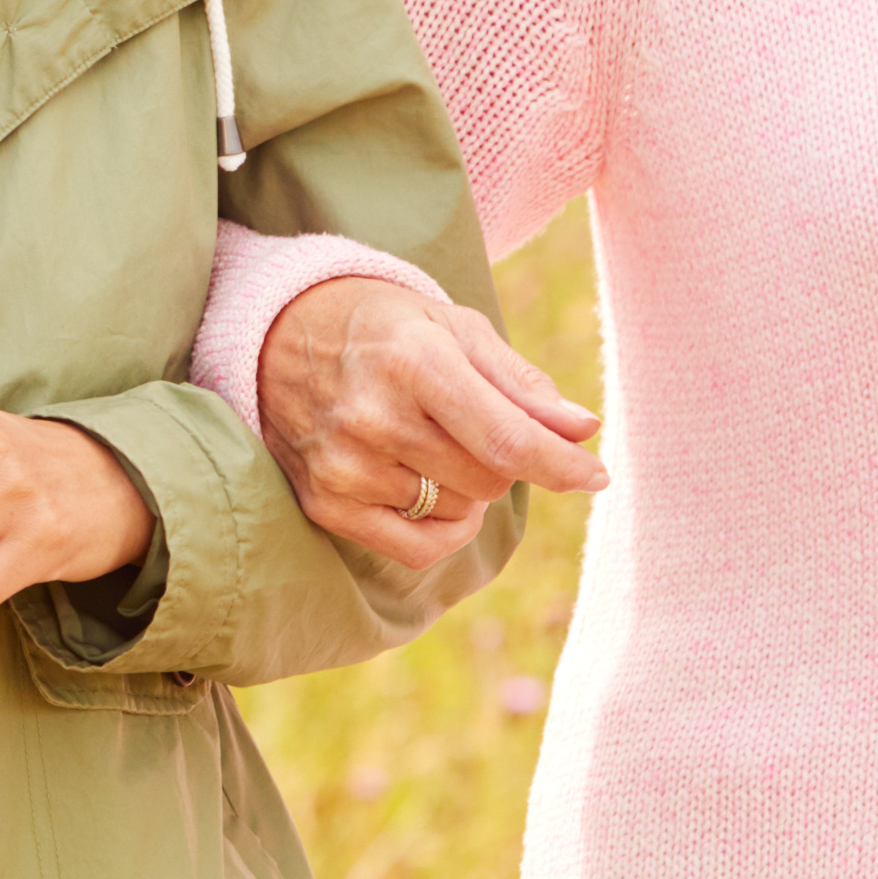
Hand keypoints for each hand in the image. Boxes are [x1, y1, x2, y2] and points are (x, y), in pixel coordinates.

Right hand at [250, 274, 602, 566]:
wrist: (280, 334)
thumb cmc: (388, 329)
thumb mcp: (457, 330)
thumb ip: (522, 384)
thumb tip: (583, 432)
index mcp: (415, 361)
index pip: (508, 440)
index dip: (564, 465)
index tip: (596, 475)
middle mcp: (374, 418)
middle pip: (489, 481)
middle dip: (505, 463)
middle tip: (475, 427)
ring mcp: (344, 467)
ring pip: (458, 513)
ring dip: (467, 489)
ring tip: (432, 443)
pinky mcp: (324, 503)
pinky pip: (417, 549)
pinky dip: (443, 529)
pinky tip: (433, 494)